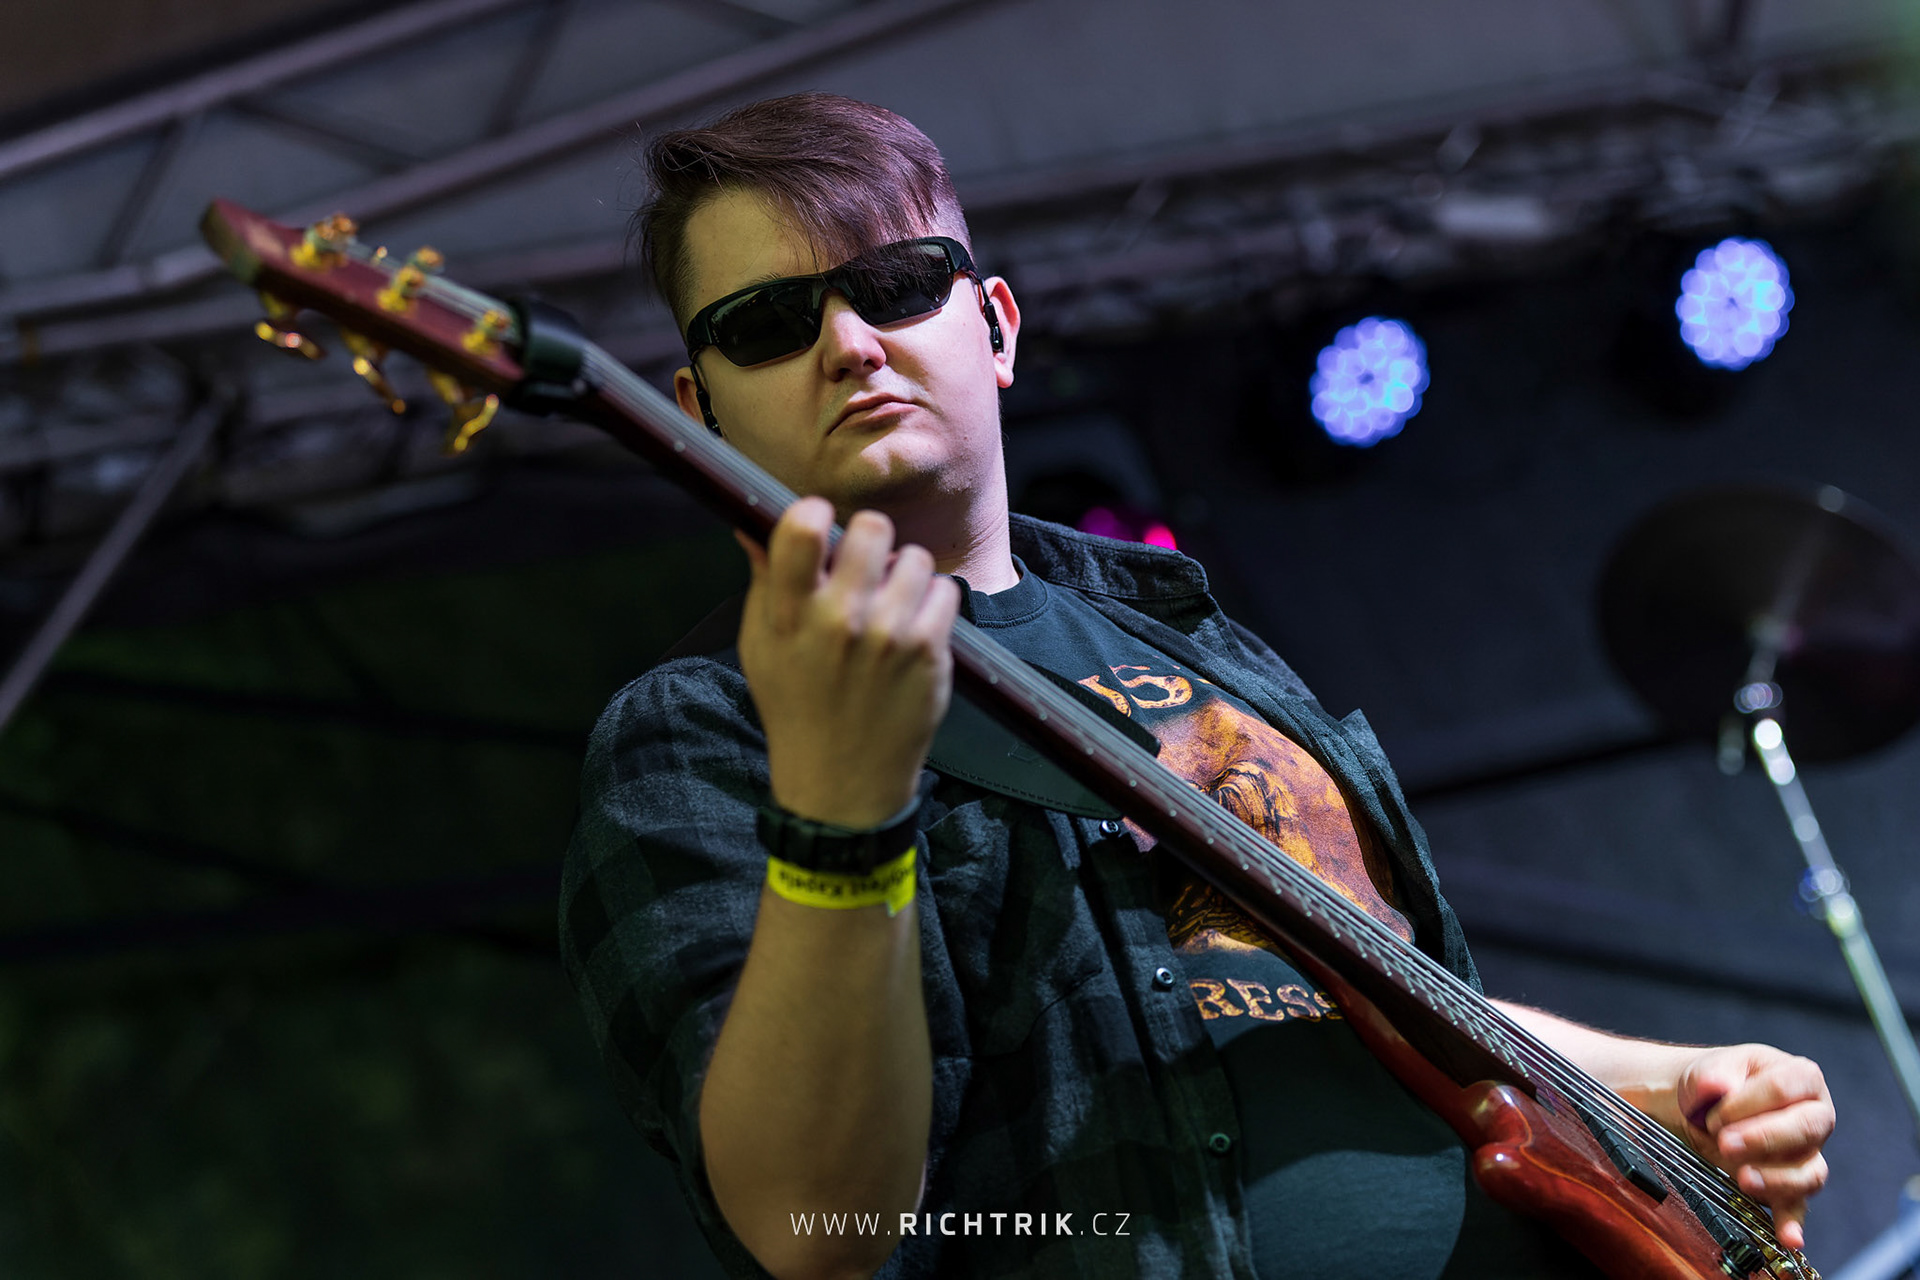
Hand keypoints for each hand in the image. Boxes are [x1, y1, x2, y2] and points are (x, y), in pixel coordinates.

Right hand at [735, 497, 959, 828]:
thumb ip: (764, 580)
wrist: (842, 782)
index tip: (821, 527)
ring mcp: (890, 635)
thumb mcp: (760, 646)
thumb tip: (751, 520)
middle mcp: (840, 619)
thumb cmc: (797, 707)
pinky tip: (913, 629)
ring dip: (905, 575)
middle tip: (865, 567)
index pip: (802, 528)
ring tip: (891, 605)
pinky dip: (932, 605)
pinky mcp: (929, 651)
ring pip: (915, 558)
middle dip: (870, 540)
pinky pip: (945, 592)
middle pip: (872, 528)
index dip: (815, 513)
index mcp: (790, 614)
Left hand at [1676, 1044, 1833, 1250]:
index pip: (1786, 1088)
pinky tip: (1788, 1237)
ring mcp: (1806, 1154)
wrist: (1698, 1107)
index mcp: (1800, 1078)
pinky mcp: (1790, 1186)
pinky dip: (1792, 1223)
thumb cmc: (1713, 1084)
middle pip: (1805, 1130)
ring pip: (1809, 1172)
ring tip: (1743, 1178)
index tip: (1716, 1112)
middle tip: (1725, 1143)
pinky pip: (1798, 1206)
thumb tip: (1717, 1086)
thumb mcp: (1709, 1069)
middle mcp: (1814, 1117)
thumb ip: (1714, 1074)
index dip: (1749, 1102)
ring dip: (1776, 1178)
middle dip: (1763, 1139)